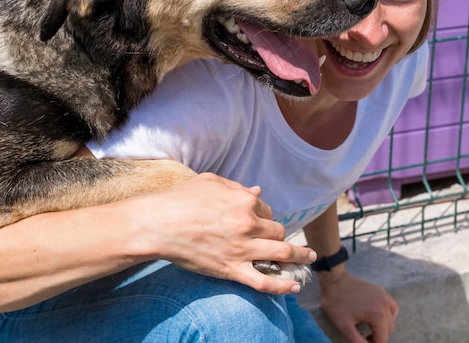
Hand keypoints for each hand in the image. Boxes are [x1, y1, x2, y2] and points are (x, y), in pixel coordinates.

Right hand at [142, 172, 315, 295]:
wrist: (159, 224)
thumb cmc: (181, 199)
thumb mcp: (211, 182)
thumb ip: (237, 187)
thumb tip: (258, 192)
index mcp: (244, 201)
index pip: (267, 210)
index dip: (265, 216)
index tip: (259, 221)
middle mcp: (249, 224)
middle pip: (277, 231)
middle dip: (278, 234)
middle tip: (276, 239)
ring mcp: (243, 249)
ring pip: (281, 254)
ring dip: (299, 257)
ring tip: (309, 259)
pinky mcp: (233, 270)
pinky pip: (264, 281)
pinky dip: (283, 285)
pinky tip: (295, 286)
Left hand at [317, 269, 398, 342]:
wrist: (333, 281)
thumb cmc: (336, 303)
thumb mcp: (344, 326)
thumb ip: (358, 342)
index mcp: (377, 314)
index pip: (382, 339)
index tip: (361, 341)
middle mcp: (384, 305)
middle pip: (388, 330)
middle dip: (377, 336)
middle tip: (364, 336)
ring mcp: (384, 296)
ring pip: (391, 320)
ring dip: (383, 327)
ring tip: (369, 327)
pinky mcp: (381, 291)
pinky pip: (392, 307)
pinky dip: (388, 315)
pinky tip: (378, 317)